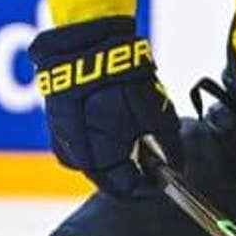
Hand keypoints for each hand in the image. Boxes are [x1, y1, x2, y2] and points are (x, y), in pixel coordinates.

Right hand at [28, 16, 181, 198]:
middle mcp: (75, 155)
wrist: (86, 44)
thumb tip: (178, 168)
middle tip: (155, 164)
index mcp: (99, 157)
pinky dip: (100, 145)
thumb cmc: (122, 79)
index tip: (164, 184)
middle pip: (108, 180)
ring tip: (136, 142)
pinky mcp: (57, 125)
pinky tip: (115, 129)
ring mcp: (62, 140)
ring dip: (115, 161)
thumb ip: (170, 146)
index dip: (148, 190)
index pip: (125, 191)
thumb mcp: (158, 115)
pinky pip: (80, 147)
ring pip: (93, 165)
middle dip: (132, 175)